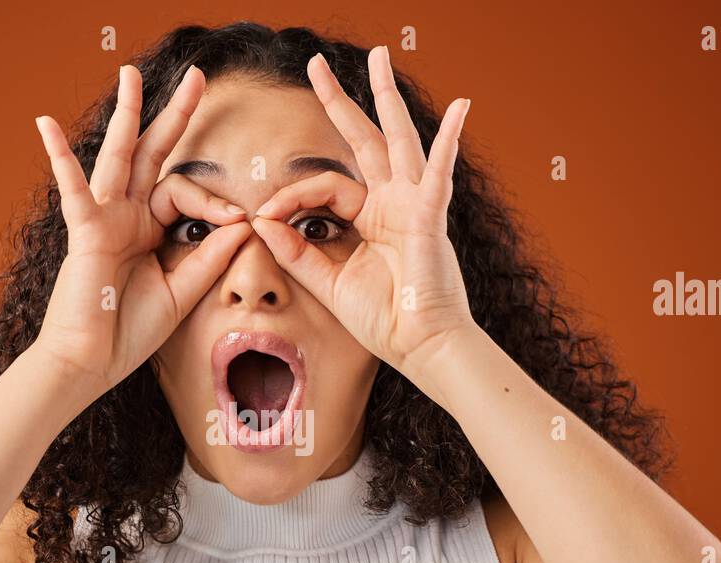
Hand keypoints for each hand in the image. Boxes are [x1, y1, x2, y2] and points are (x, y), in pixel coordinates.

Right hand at [32, 64, 252, 397]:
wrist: (92, 363)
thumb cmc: (128, 333)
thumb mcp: (182, 292)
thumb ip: (210, 257)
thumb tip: (245, 222)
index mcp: (147, 230)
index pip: (184, 194)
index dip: (215, 202)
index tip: (240, 219)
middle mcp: (125, 217)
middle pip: (152, 155)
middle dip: (175, 116)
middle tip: (198, 77)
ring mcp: (102, 220)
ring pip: (118, 157)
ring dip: (127, 115)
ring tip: (131, 75)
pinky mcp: (84, 233)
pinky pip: (73, 191)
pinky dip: (60, 159)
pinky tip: (44, 124)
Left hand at [250, 47, 474, 389]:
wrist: (419, 347)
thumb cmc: (383, 321)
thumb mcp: (328, 283)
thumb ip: (295, 252)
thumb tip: (261, 221)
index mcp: (370, 219)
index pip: (326, 187)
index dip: (291, 195)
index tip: (263, 214)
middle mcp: (393, 203)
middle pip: (364, 141)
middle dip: (341, 102)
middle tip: (316, 65)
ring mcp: (414, 204)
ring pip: (398, 139)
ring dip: (386, 98)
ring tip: (378, 58)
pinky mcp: (431, 216)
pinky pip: (439, 172)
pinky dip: (449, 140)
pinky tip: (460, 107)